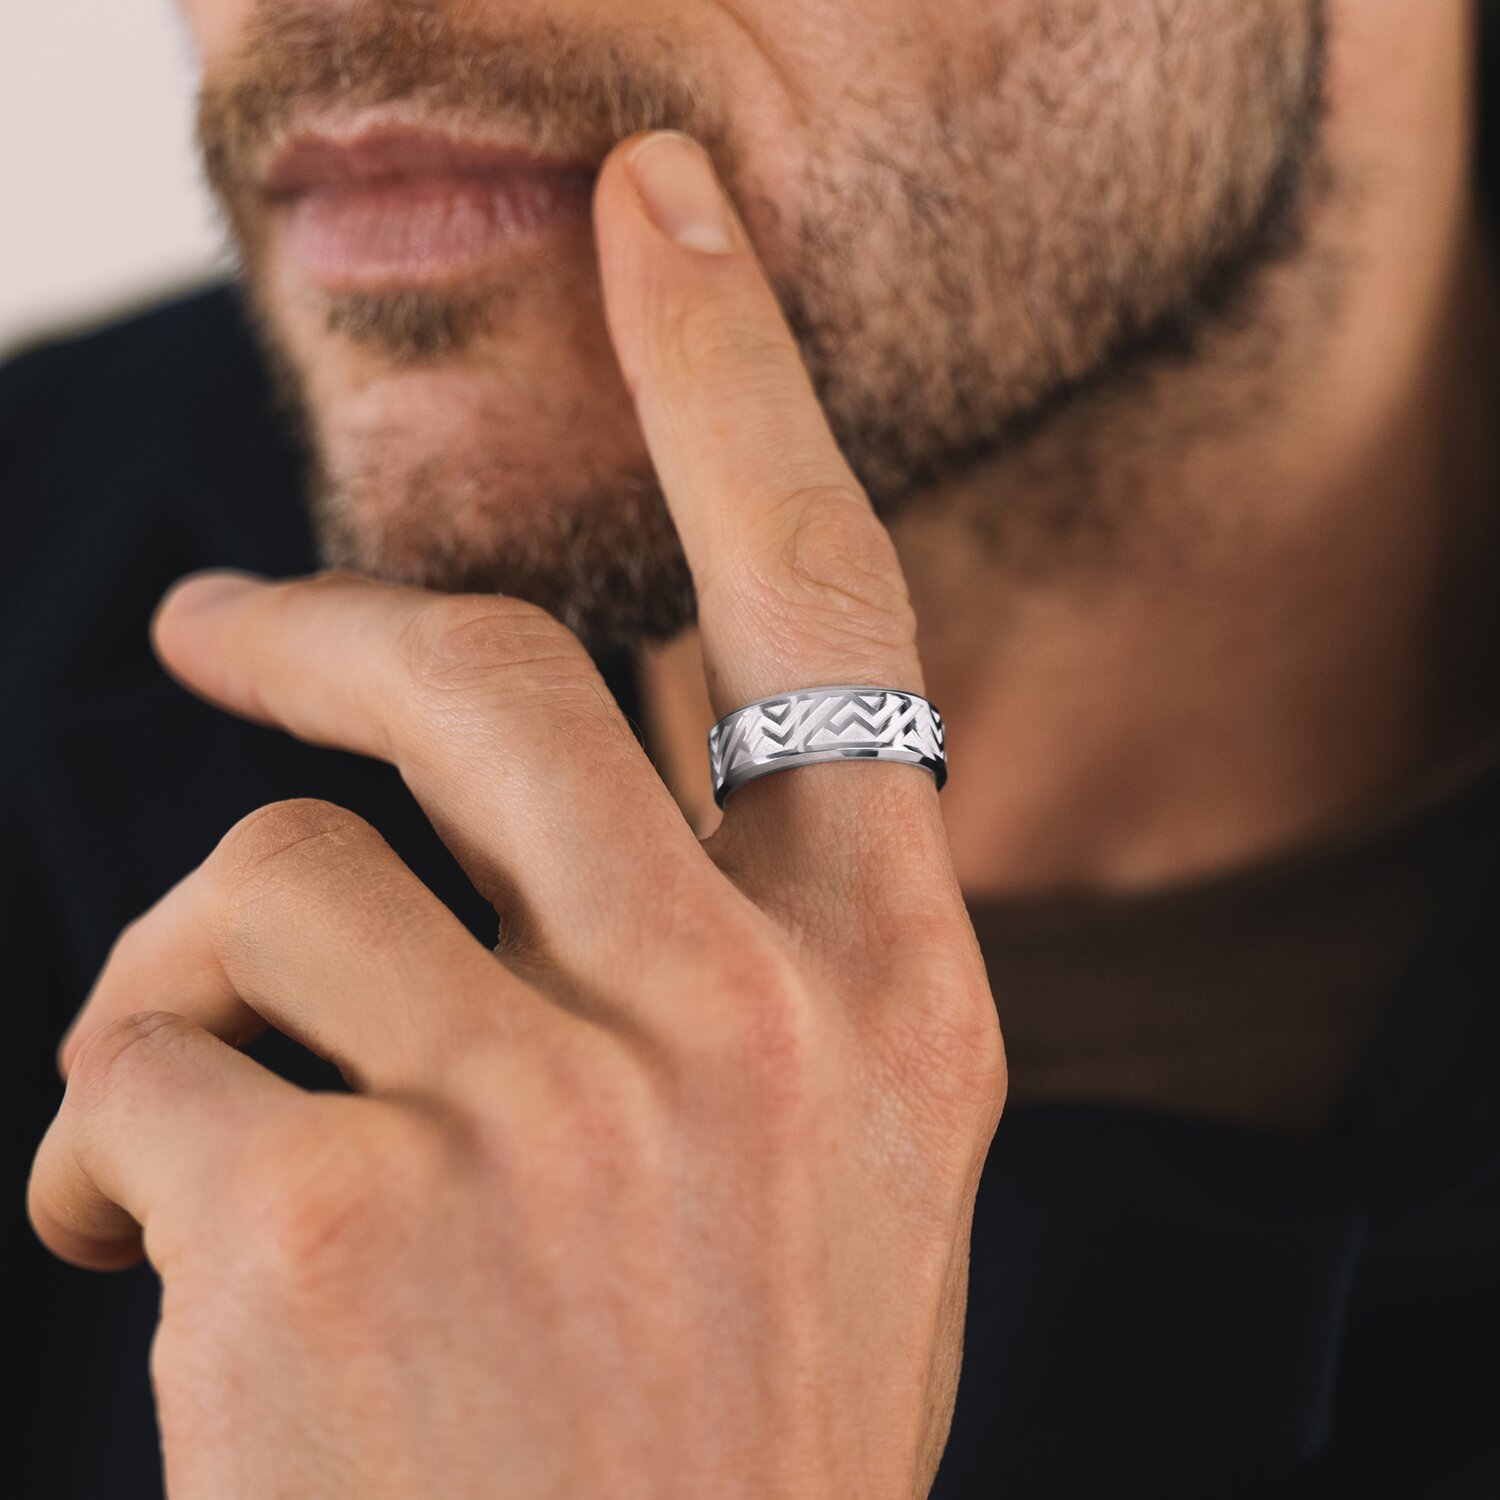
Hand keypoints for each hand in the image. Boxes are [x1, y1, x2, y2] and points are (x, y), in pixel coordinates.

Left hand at [28, 130, 1003, 1499]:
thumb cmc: (709, 1442)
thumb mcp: (821, 1175)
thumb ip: (750, 952)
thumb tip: (624, 722)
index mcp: (884, 1001)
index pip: (819, 606)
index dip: (737, 376)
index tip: (664, 213)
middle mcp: (738, 1022)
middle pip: (487, 673)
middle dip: (328, 628)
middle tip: (216, 632)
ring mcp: (544, 1115)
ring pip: (272, 885)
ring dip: (206, 988)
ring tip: (214, 1140)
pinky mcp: (331, 1217)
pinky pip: (144, 1055)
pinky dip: (109, 1139)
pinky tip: (155, 1262)